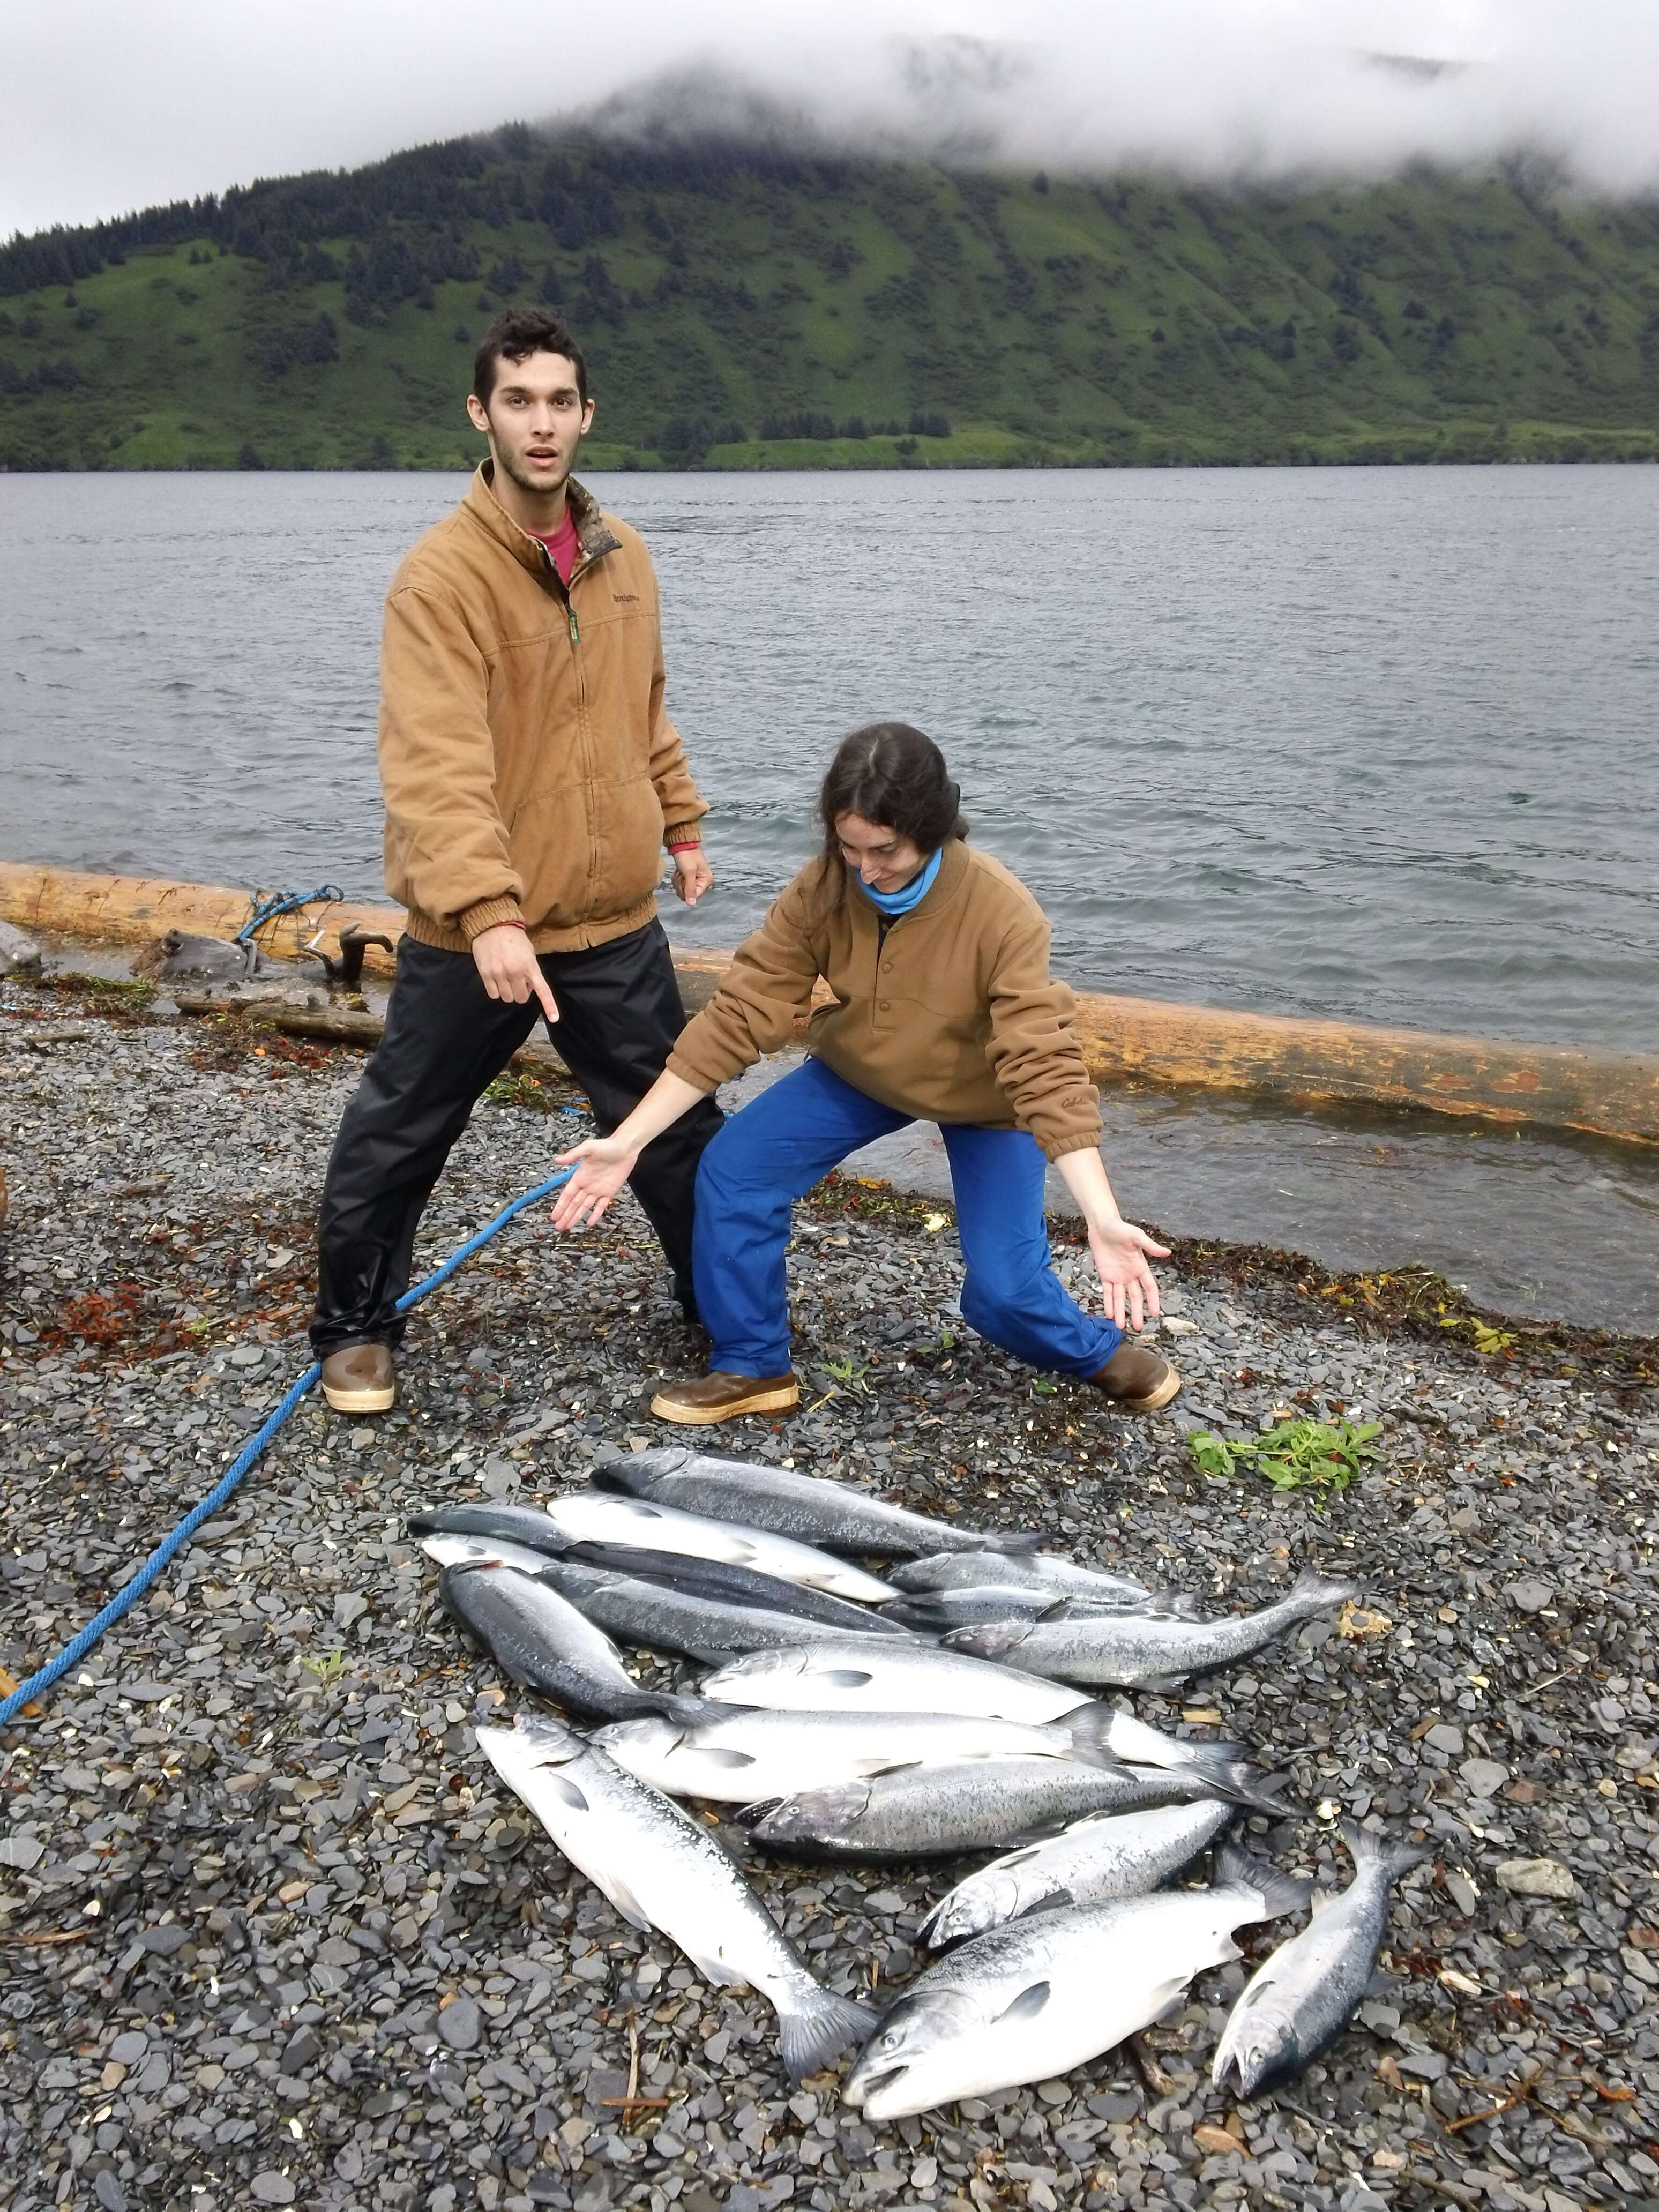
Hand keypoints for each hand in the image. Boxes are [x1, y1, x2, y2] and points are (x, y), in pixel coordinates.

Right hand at [472, 924, 557, 1023]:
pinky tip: (497, 979)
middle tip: (519, 981)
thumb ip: (531, 970)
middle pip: (521, 998)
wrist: (492, 925)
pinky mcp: (486, 974)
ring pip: (507, 998)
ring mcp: (499, 974)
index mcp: (530, 966)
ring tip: (507, 978)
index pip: (542, 990)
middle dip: (521, 992)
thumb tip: (528, 988)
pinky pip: (493, 994)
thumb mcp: (529, 952)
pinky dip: (496, 991)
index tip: (554, 1018)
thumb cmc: (513, 938)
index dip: (549, 1005)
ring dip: (508, 992)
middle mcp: (515, 972)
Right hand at [551, 1133, 641, 1229]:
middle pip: (574, 1204)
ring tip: (568, 1227)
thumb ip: (573, 1155)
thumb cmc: (607, 1145)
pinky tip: (589, 1223)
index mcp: (579, 1176)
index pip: (567, 1195)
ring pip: (584, 1207)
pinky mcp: (609, 1192)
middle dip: (565, 1215)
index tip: (554, 1215)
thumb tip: (556, 1160)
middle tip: (558, 1227)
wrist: (626, 1148)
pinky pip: (601, 1206)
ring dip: (576, 1217)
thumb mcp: (588, 1148)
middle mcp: (587, 1185)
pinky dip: (595, 1215)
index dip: (560, 1206)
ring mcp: (598, 1190)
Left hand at [669, 846, 713, 905]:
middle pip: (687, 894)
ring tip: (680, 870)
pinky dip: (676, 877)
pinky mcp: (688, 877)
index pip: (694, 895)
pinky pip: (679, 884)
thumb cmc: (687, 855)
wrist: (681, 843)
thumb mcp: (688, 872)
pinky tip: (678, 870)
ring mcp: (695, 880)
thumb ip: (690, 889)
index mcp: (707, 880)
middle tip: (681, 873)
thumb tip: (691, 904)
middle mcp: (702, 882)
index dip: (686, 890)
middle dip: (681, 884)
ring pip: (682, 890)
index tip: (684, 879)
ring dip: (678, 880)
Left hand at [1085, 1216, 1170, 1333]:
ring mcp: (1117, 1276)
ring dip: (1120, 1312)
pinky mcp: (1105, 1275)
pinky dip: (1108, 1303)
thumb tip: (1168, 1252)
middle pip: (1135, 1297)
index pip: (1149, 1288)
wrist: (1101, 1225)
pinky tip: (1109, 1315)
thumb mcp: (1137, 1236)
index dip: (1152, 1301)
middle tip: (1138, 1327)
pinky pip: (1107, 1292)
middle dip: (1136, 1312)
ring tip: (1121, 1326)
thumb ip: (1150, 1246)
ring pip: (1120, 1298)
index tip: (1154, 1314)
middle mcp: (1130, 1275)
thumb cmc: (1121, 1228)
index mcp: (1141, 1267)